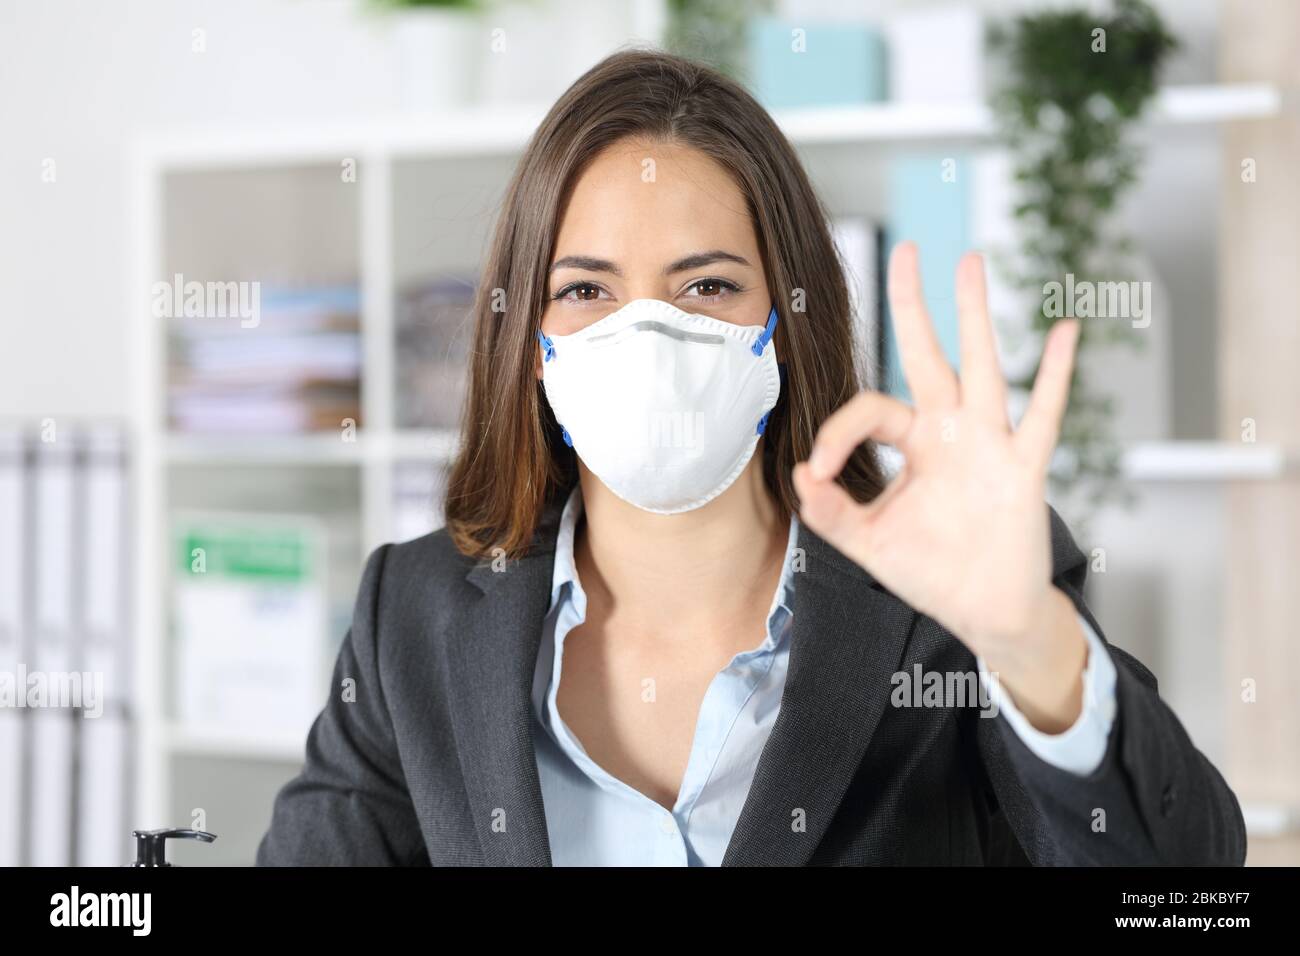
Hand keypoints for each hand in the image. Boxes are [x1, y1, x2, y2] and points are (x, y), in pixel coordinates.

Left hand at [792, 241, 1087, 731]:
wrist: (984, 613)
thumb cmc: (932, 572)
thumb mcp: (869, 543)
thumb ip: (832, 512)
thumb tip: (802, 477)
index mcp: (915, 443)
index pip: (872, 409)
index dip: (840, 434)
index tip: (821, 474)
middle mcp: (951, 431)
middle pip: (928, 355)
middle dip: (914, 305)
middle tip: (907, 250)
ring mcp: (990, 444)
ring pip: (981, 367)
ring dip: (973, 315)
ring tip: (968, 262)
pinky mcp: (1022, 468)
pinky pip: (1041, 415)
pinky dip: (1054, 375)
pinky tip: (1066, 331)